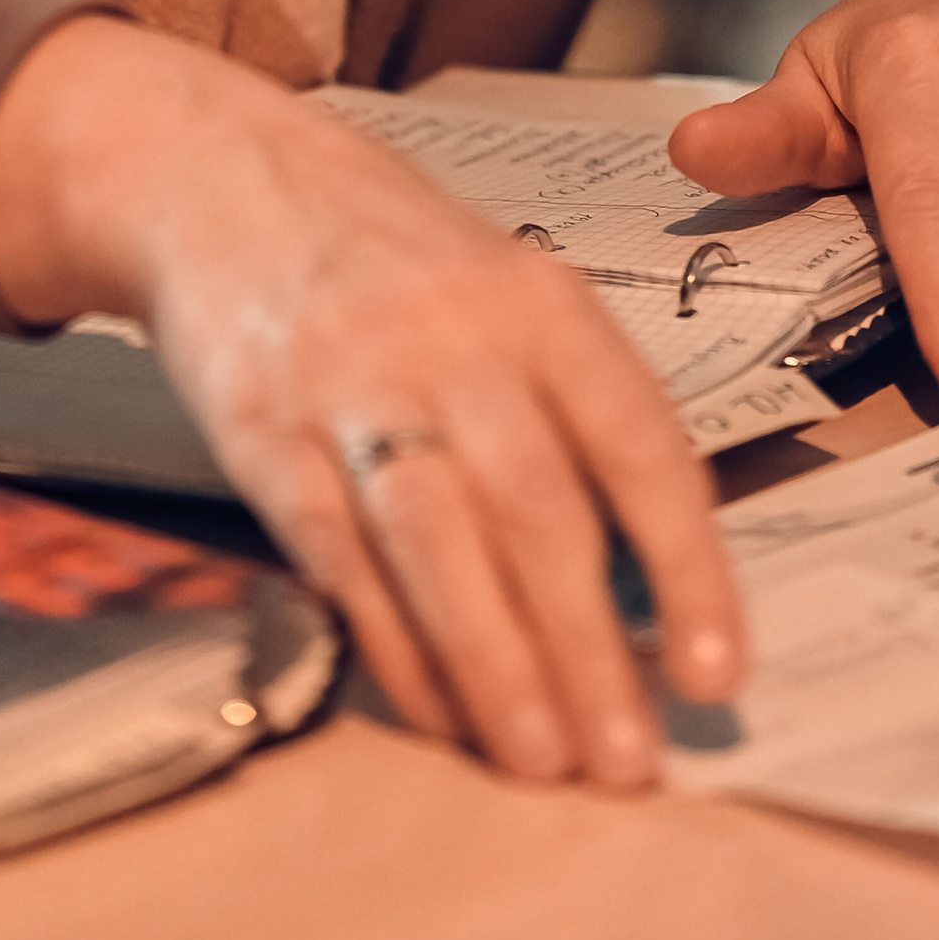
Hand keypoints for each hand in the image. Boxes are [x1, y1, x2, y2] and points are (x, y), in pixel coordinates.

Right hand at [0, 17, 743, 785]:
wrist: (222, 177)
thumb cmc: (391, 255)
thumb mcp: (505, 291)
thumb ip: (572, 414)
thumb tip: (649, 587)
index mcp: (537, 302)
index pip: (638, 444)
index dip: (688, 568)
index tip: (716, 674)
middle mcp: (451, 340)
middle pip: (537, 512)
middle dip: (590, 652)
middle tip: (629, 762)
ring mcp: (352, 386)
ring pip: (439, 546)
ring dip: (497, 669)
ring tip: (543, 762)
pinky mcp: (266, 436)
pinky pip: (343, 564)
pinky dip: (396, 651)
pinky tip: (440, 717)